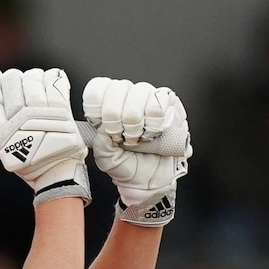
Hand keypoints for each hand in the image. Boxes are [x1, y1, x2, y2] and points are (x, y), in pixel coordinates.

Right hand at [0, 67, 89, 205]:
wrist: (56, 172)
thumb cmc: (31, 161)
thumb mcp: (4, 147)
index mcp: (2, 132)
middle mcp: (19, 121)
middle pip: (11, 82)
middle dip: (12, 78)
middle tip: (16, 81)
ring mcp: (41, 114)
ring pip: (32, 80)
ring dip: (32, 77)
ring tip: (34, 82)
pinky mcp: (61, 111)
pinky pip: (54, 83)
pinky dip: (51, 78)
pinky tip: (48, 81)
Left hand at [83, 77, 191, 225]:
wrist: (151, 180)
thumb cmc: (128, 166)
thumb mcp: (106, 160)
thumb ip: (100, 144)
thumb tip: (103, 129)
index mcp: (107, 107)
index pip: (97, 88)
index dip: (98, 105)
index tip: (101, 125)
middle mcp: (127, 98)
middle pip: (117, 88)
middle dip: (117, 117)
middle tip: (122, 137)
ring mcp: (149, 98)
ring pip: (139, 92)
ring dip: (137, 121)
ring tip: (138, 138)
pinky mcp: (170, 104)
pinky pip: (160, 103)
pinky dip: (154, 122)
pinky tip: (153, 134)